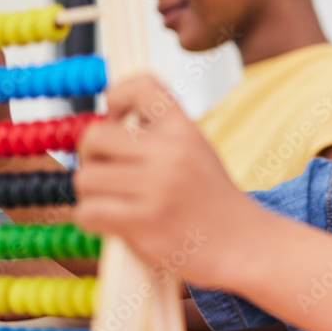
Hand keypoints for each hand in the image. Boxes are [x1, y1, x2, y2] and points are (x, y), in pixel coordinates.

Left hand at [74, 74, 248, 287]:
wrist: (245, 244)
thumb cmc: (214, 201)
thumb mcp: (197, 152)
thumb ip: (160, 135)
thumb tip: (105, 124)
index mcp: (185, 129)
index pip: (140, 86)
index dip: (115, 96)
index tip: (116, 119)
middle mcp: (172, 152)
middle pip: (94, 136)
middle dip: (90, 156)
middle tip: (105, 170)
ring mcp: (158, 188)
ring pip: (86, 178)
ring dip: (91, 193)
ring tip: (112, 201)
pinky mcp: (144, 223)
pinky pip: (88, 212)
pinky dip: (92, 219)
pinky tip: (112, 222)